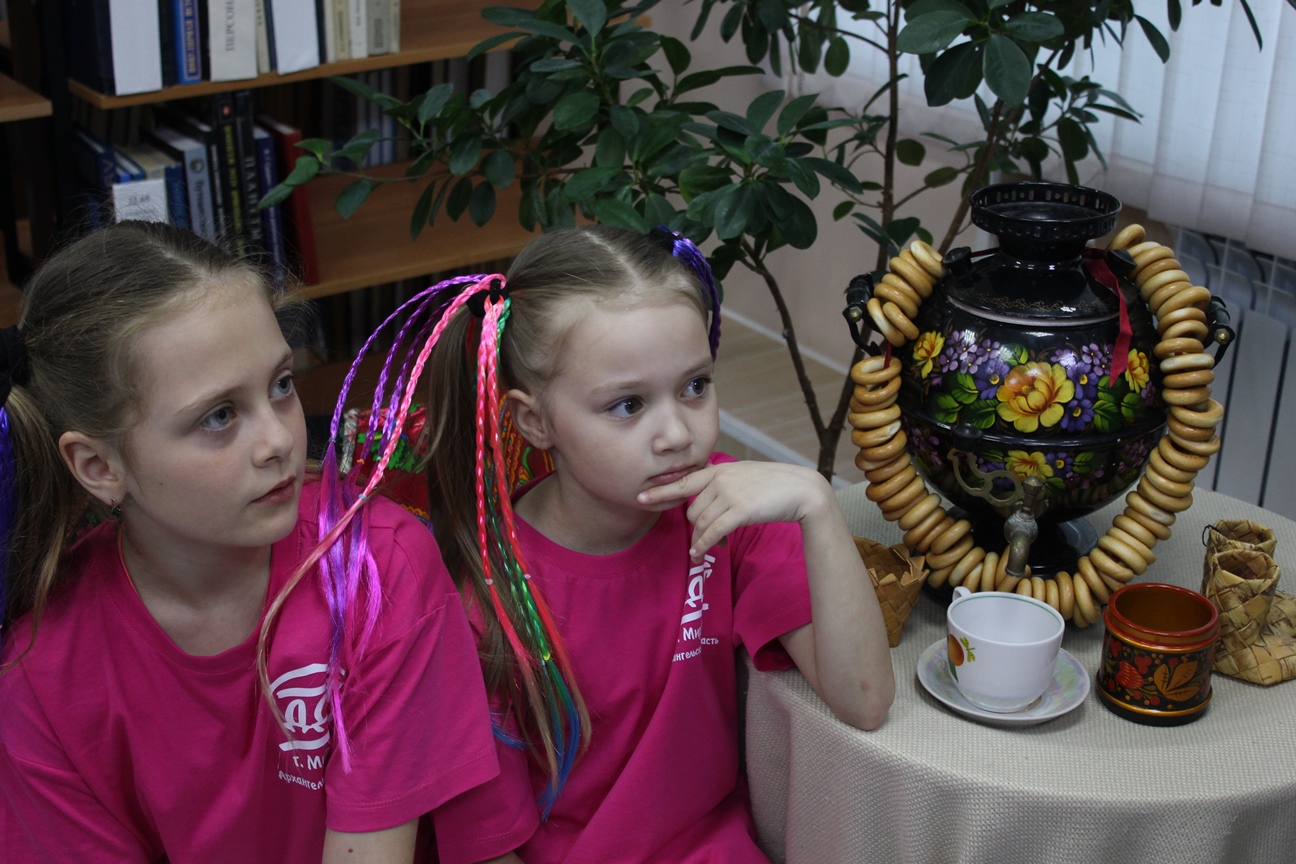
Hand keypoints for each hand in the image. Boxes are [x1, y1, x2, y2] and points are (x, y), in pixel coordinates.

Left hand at [637, 461, 832, 561]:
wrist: (801, 490)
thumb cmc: (774, 485)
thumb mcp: (744, 475)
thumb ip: (723, 484)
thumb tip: (706, 505)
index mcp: (719, 469)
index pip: (684, 482)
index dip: (661, 492)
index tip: (641, 497)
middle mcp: (721, 479)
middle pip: (692, 511)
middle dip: (695, 528)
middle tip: (706, 541)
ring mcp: (730, 494)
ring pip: (701, 524)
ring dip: (700, 541)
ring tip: (704, 551)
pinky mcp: (740, 510)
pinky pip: (713, 532)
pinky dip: (704, 545)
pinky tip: (700, 554)